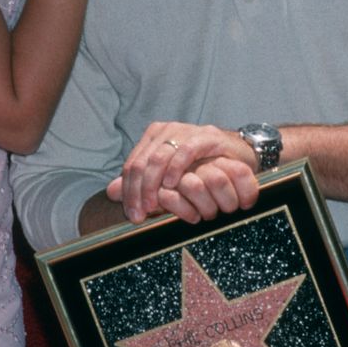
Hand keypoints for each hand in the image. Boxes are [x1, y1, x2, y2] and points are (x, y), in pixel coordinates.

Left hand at [107, 122, 259, 223]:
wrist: (238, 155)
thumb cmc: (203, 168)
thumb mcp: (169, 178)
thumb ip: (141, 183)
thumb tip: (110, 193)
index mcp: (153, 137)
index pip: (132, 165)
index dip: (129, 192)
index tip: (133, 215)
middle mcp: (166, 131)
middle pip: (142, 163)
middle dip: (138, 191)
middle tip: (141, 214)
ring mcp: (186, 131)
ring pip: (159, 157)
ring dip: (153, 184)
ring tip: (154, 205)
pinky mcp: (207, 136)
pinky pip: (186, 151)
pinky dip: (176, 168)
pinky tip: (172, 184)